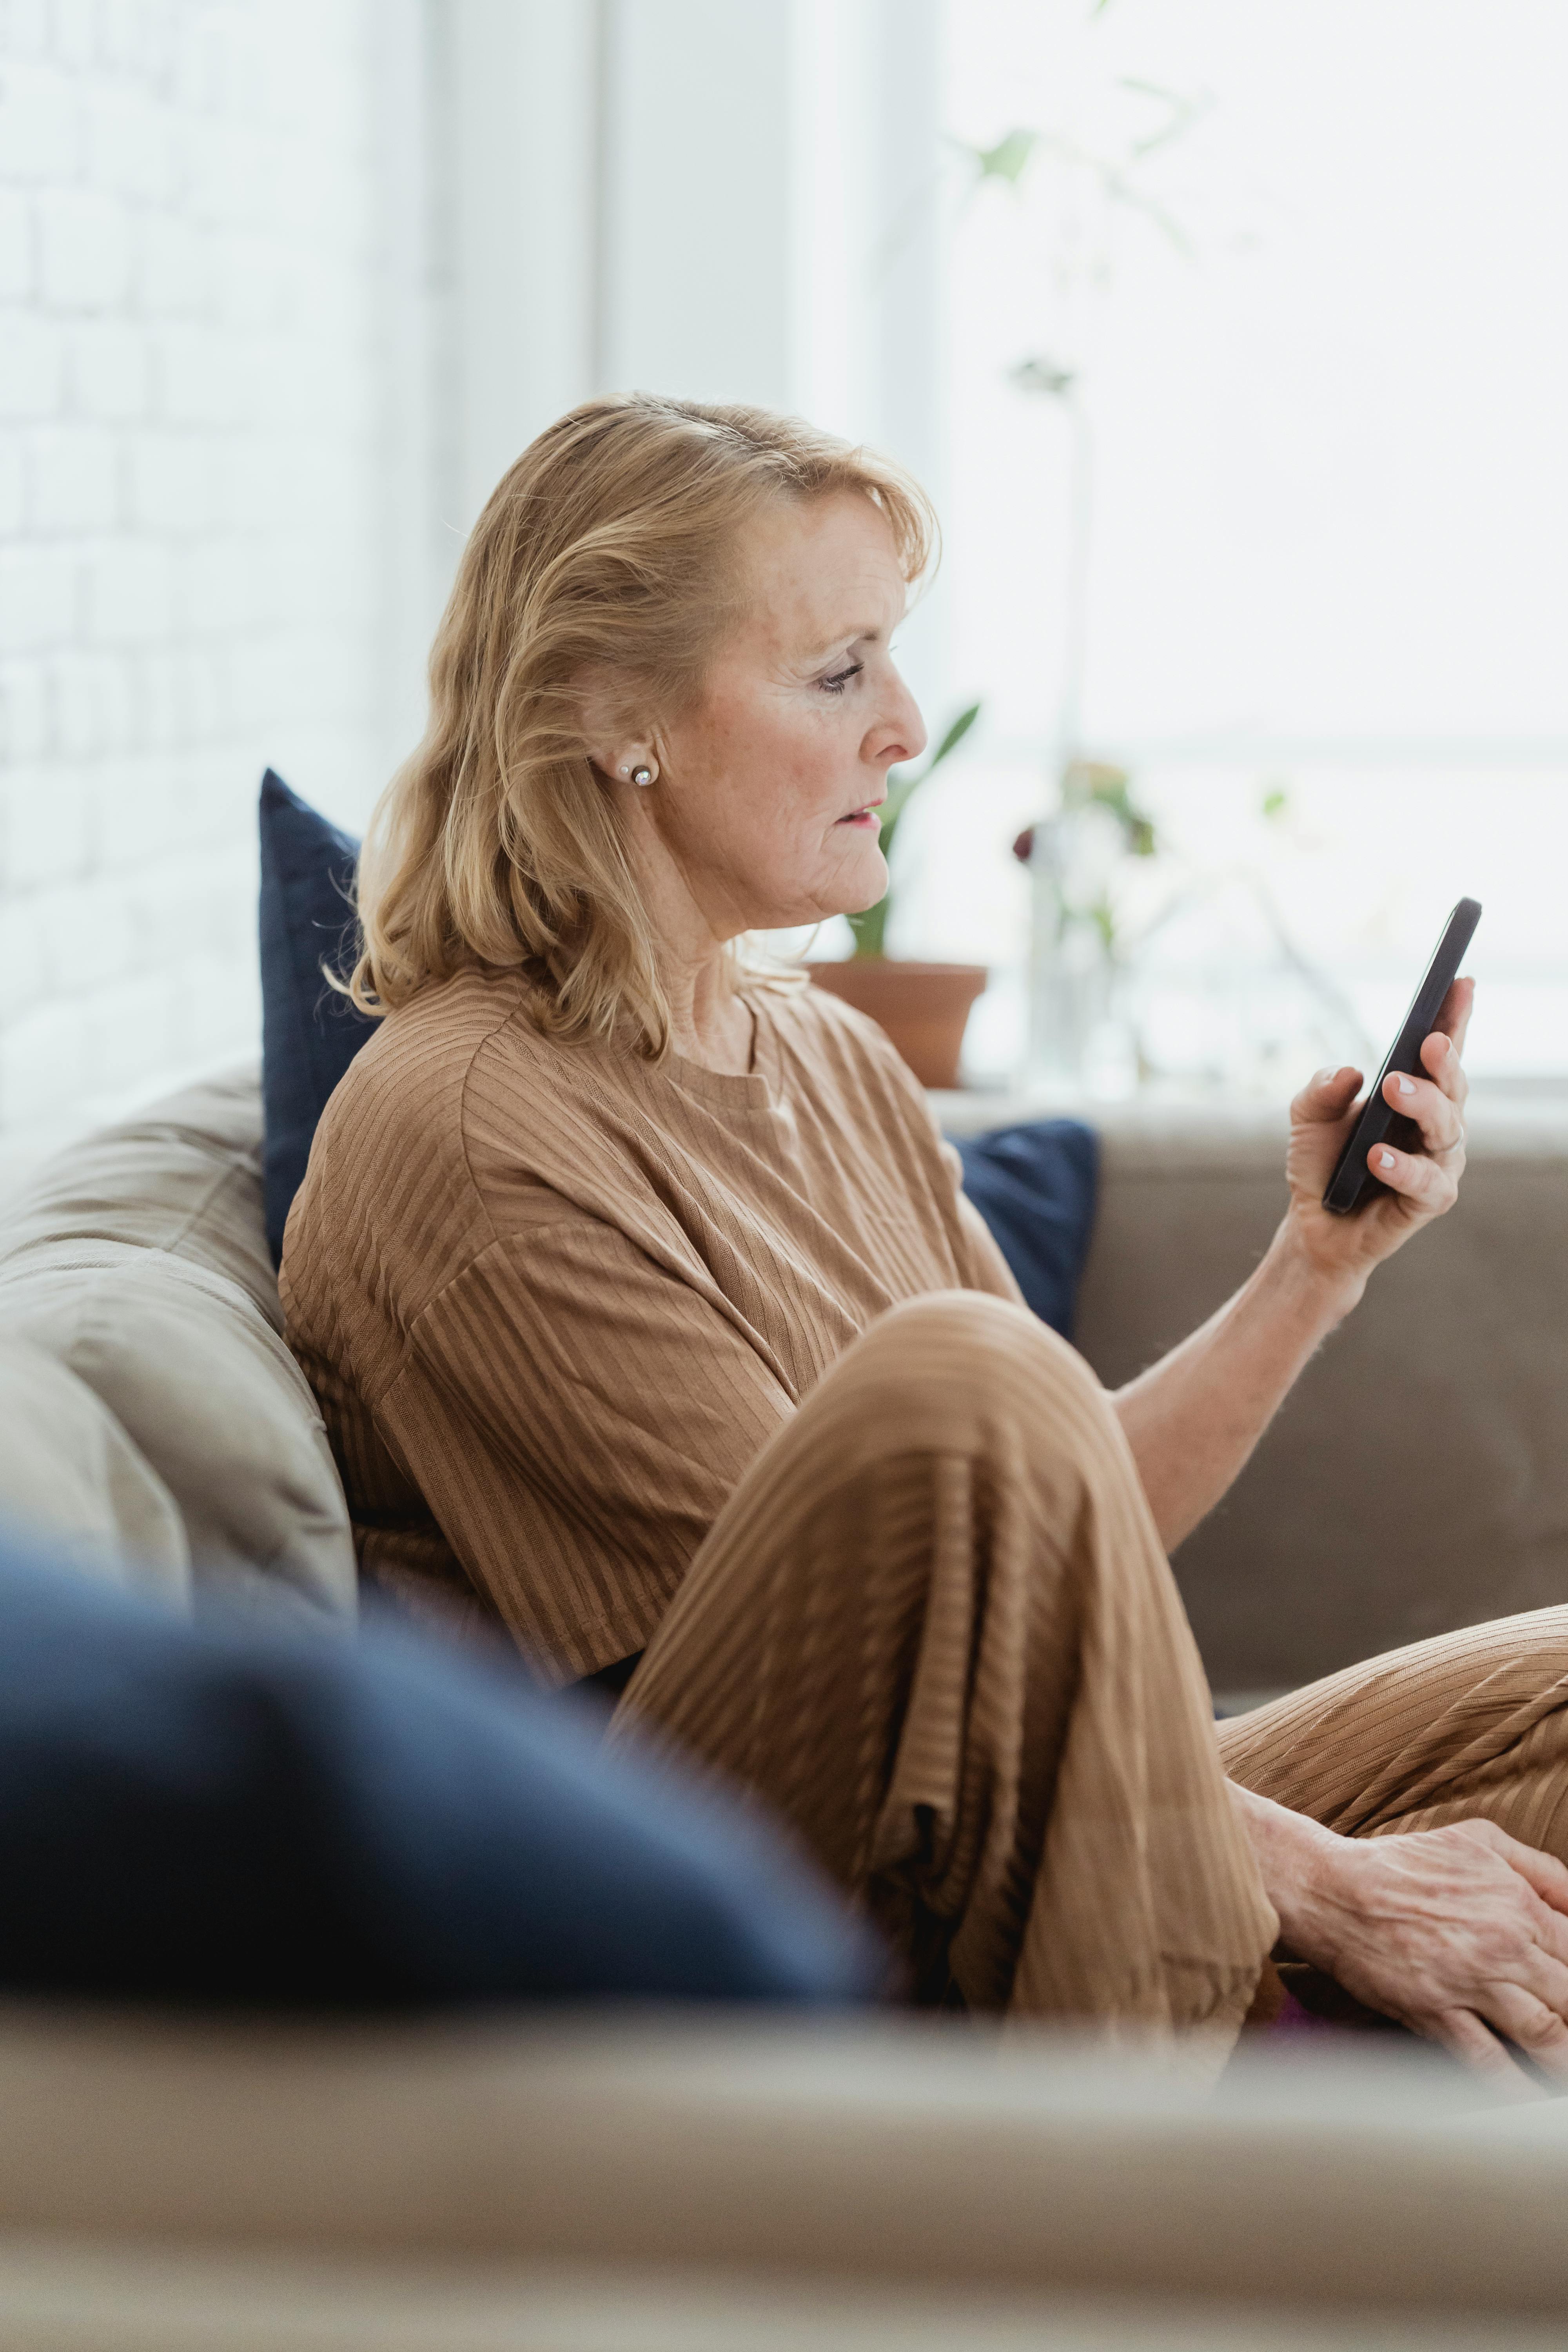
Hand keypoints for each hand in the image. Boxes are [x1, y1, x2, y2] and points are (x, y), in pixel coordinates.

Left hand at [1280, 976, 1473, 1296]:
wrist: (1313, 1223)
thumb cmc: (1323, 1162)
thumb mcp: (1308, 1116)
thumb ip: (1321, 1088)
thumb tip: (1348, 1071)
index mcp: (1417, 1093)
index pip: (1442, 1050)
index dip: (1455, 1016)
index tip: (1461, 981)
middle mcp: (1437, 1124)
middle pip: (1453, 1086)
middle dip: (1443, 1061)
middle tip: (1426, 1041)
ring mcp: (1439, 1162)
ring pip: (1446, 1128)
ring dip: (1423, 1105)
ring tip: (1393, 1089)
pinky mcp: (1430, 1200)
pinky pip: (1426, 1182)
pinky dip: (1403, 1167)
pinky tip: (1378, 1157)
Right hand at [1289, 1818, 1567, 2092]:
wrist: (1331, 1889)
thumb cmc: (1403, 1863)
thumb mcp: (1478, 1841)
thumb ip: (1540, 1867)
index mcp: (1518, 1904)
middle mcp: (1504, 1946)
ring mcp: (1470, 1983)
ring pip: (1546, 2036)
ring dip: (1564, 2061)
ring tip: (1567, 2076)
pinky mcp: (1436, 2014)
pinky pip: (1490, 2063)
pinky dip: (1517, 2090)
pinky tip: (1532, 2102)